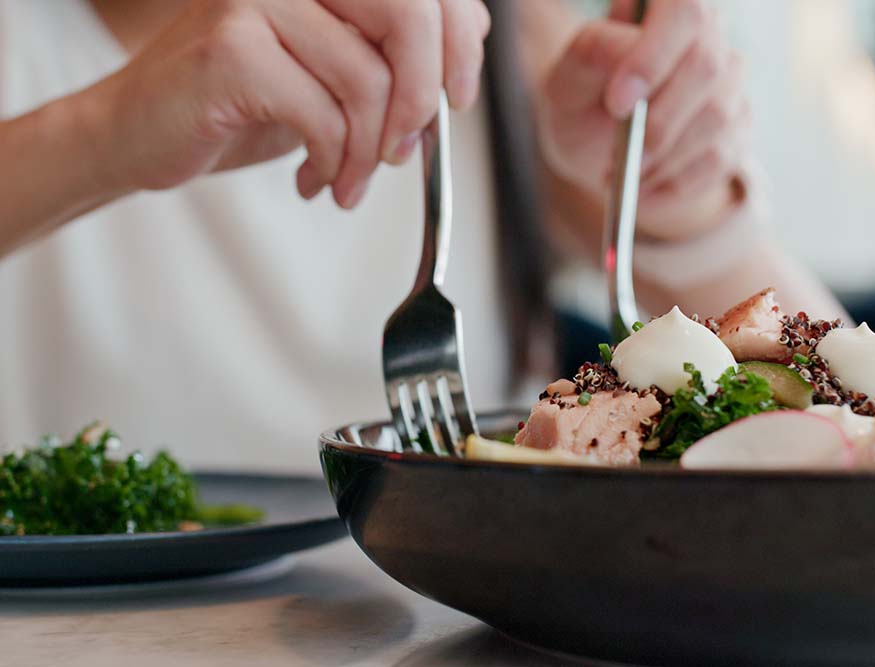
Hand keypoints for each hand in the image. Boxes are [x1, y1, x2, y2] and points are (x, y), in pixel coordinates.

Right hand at [93, 0, 490, 206]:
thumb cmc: (242, 105)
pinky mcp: (231, 48)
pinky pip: (322, 116)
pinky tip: (315, 180)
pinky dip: (333, 163)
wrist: (140, 133)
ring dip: (369, 153)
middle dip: (422, 99)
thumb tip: (468, 48)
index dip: (461, 42)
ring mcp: (258, 1)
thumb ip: (389, 55)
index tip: (458, 100)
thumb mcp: (331, 74)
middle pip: (409, 16)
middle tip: (406, 152)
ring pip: (367, 81)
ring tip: (349, 182)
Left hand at [537, 0, 748, 240]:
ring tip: (624, 173)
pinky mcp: (737, 130)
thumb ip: (593, 54)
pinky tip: (643, 190)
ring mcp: (730, 84)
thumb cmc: (581, 104)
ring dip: (664, 158)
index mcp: (668, 8)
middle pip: (707, 67)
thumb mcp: (567, 80)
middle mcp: (710, 37)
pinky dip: (673, 184)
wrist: (596, 152)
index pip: (685, 12)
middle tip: (619, 157)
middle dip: (659, 122)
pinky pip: (718, 159)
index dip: (654, 57)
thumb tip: (627, 52)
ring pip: (717, 117)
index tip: (618, 103)